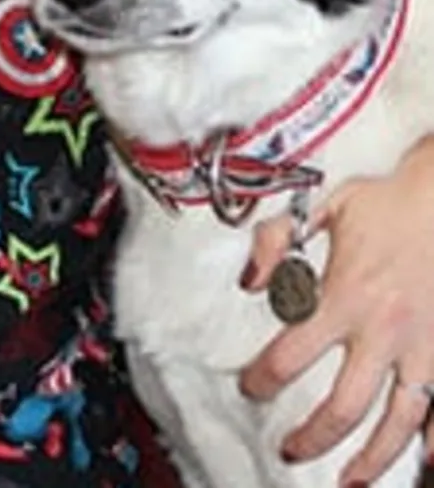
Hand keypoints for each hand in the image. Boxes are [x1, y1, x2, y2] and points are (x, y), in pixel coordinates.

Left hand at [238, 140, 433, 485]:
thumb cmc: (385, 203)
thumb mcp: (321, 208)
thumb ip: (276, 242)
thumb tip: (248, 282)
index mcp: (344, 297)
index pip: (290, 354)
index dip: (262, 379)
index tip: (250, 388)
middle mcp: (382, 330)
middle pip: (342, 406)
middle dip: (311, 436)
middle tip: (290, 448)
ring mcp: (421, 346)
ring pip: (397, 422)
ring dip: (372, 460)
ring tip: (348, 480)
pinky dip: (433, 444)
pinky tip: (423, 465)